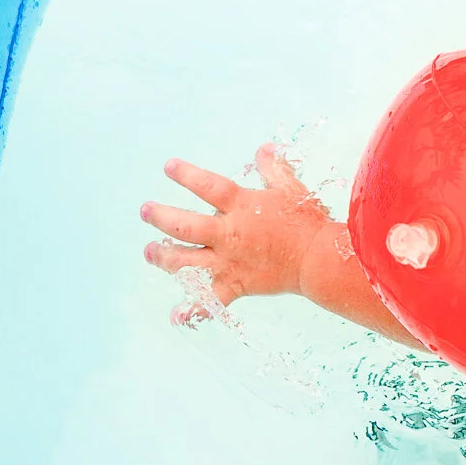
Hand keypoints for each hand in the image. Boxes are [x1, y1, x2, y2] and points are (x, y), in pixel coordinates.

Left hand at [142, 145, 335, 318]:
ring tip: (149, 251)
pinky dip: (193, 310)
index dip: (186, 175)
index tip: (168, 167)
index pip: (207, 186)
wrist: (320, 260)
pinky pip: (210, 301)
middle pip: (184, 225)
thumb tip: (265, 149)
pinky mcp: (236, 286)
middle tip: (145, 211)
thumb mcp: (291, 189)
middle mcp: (229, 234)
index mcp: (242, 207)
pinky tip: (176, 316)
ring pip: (186, 261)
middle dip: (160, 217)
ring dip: (163, 256)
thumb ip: (274, 168)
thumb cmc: (308, 222)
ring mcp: (229, 262)